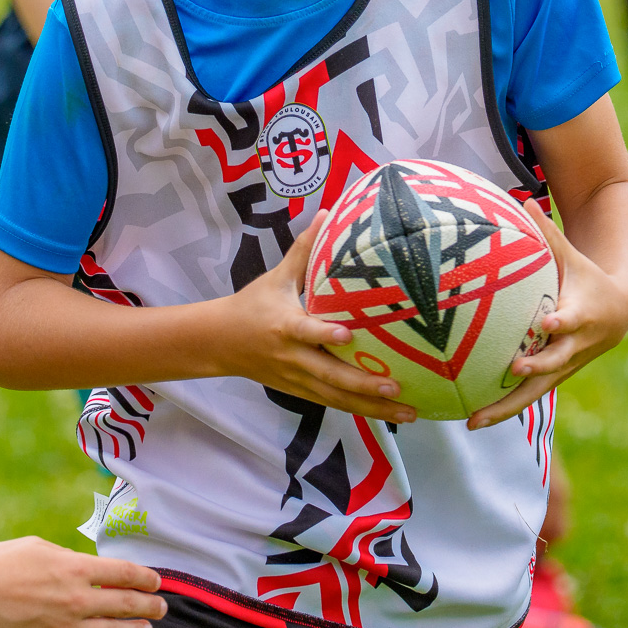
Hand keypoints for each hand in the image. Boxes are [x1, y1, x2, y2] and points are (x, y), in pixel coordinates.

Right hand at [0, 537, 164, 627]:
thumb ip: (67, 557)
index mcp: (76, 568)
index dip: (146, 578)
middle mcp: (77, 599)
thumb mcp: (40, 547)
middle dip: (150, 606)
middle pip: (126, 604)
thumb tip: (82, 565)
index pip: (125, 573)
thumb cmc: (0, 563)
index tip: (157, 582)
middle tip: (162, 609)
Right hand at [215, 214, 416, 422]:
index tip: (347, 336)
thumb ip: (305, 249)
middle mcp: (293, 357)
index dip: (324, 335)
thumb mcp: (276, 277)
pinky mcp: (301, 393)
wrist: (220, 343)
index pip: (306, 331)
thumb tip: (327, 212)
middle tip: (396, 387)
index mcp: (285, 326)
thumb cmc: (252, 305)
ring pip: (336, 398)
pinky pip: (334, 404)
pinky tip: (390, 415)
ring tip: (407, 412)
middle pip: (329, 376)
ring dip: (372, 408)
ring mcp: (297, 380)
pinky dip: (362, 412)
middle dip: (363, 385)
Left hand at [468, 200, 627, 430]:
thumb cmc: (586, 279)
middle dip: (535, 368)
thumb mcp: (572, 257)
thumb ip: (547, 233)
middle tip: (513, 369)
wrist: (617, 313)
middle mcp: (574, 346)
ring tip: (474, 421)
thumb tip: (524, 199)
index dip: (562, 322)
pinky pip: (529, 395)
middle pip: (554, 362)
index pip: (571, 320)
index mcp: (581, 315)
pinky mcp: (555, 378)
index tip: (549, 323)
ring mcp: (565, 367)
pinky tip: (474, 419)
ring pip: (536, 391)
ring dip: (507, 407)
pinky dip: (505, 408)